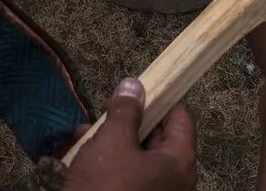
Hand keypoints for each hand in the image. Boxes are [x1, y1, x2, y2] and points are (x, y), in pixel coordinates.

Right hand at [63, 79, 196, 190]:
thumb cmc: (105, 186)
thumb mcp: (112, 142)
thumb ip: (125, 111)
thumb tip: (134, 85)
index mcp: (180, 162)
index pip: (181, 119)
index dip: (160, 100)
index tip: (134, 92)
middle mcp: (176, 181)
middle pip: (159, 139)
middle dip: (129, 122)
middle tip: (103, 113)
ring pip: (139, 158)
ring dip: (113, 142)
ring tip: (85, 133)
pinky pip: (130, 178)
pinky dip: (111, 164)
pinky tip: (84, 157)